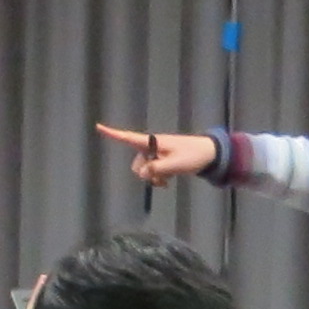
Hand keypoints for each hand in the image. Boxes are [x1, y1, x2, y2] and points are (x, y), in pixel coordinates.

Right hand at [96, 121, 216, 184]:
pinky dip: (158, 179)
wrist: (210, 154)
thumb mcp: (174, 165)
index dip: (112, 133)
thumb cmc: (193, 156)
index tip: (98, 126)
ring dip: (153, 178)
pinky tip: (168, 181)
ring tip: (168, 180)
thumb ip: (155, 170)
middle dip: (145, 174)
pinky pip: (152, 172)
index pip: (128, 138)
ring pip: (145, 171)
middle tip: (162, 178)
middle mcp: (152, 147)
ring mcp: (157, 154)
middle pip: (137, 163)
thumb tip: (142, 173)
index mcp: (153, 142)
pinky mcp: (162, 160)